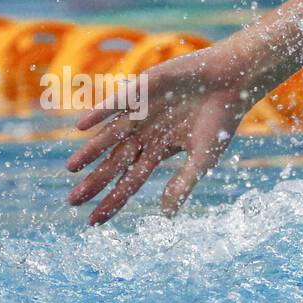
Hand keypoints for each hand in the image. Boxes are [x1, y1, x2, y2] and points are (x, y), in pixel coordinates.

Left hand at [65, 50, 251, 224]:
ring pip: (110, 136)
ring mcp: (141, 111)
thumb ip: (184, 184)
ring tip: (71, 168)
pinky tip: (82, 126)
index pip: (131, 180)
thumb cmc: (222, 119)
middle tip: (72, 202)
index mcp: (159, 150)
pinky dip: (100, 113)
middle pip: (115, 162)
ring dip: (90, 151)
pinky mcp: (142, 88)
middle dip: (94, 182)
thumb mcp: (203, 159)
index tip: (94, 221)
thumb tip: (166, 215)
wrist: (231, 81)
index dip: (113, 200)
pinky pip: (116, 103)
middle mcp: (145, 133)